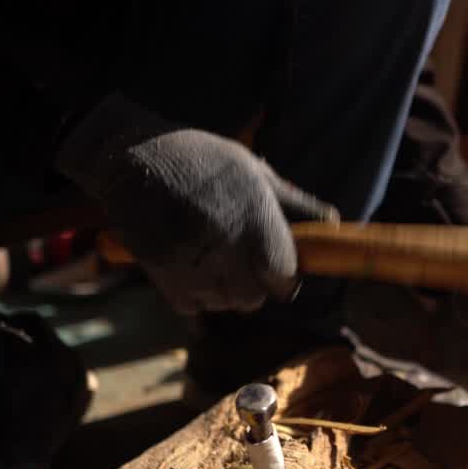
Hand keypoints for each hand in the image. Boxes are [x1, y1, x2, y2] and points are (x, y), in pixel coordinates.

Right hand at [56, 94, 337, 314]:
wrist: (134, 159)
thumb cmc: (202, 160)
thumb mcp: (255, 170)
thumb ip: (295, 203)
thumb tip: (333, 224)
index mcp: (257, 224)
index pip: (286, 280)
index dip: (283, 276)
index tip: (276, 266)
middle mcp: (230, 253)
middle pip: (255, 298)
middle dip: (252, 284)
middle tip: (239, 258)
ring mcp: (196, 271)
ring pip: (225, 305)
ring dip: (223, 289)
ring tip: (210, 254)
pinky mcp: (167, 282)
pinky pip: (193, 308)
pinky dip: (194, 294)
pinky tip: (188, 263)